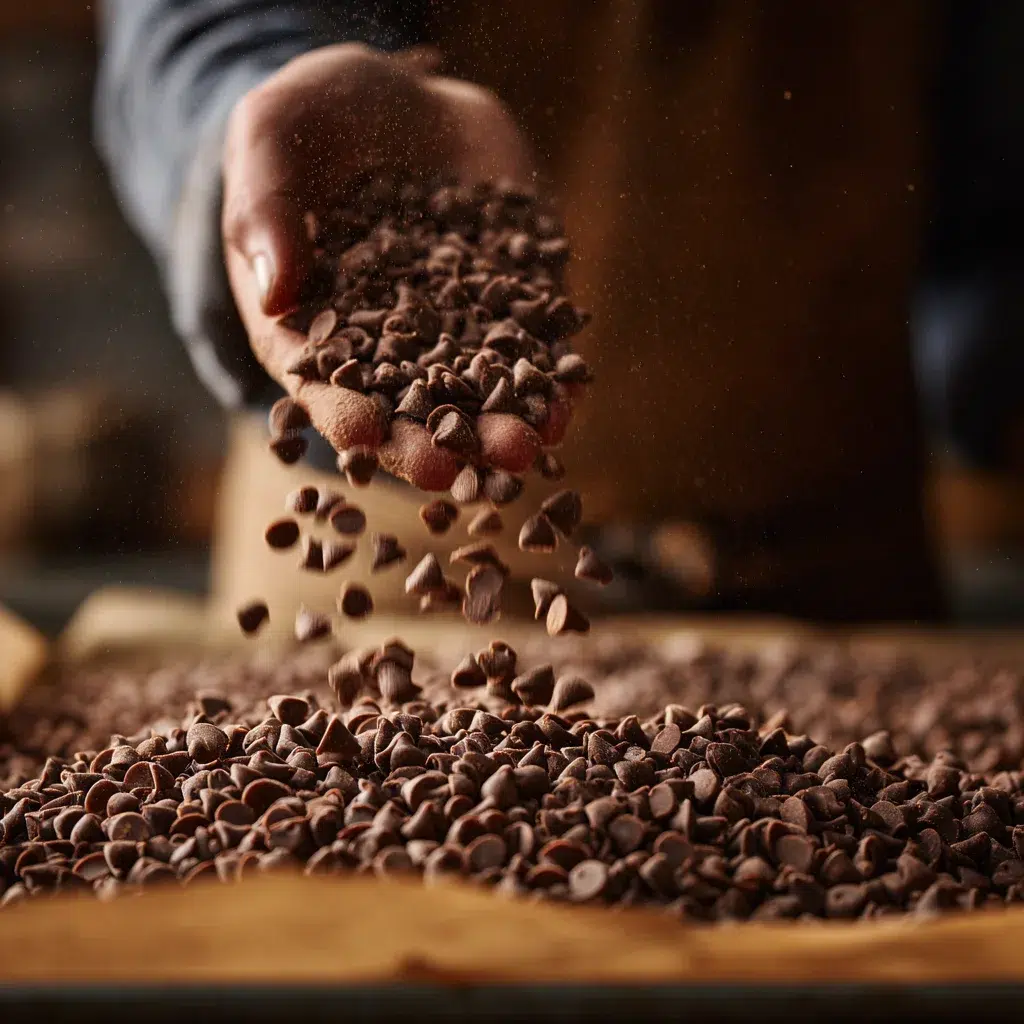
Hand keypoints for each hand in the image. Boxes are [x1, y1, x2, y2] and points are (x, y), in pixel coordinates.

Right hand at [223, 44, 571, 489]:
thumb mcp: (269, 138)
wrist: (393, 98)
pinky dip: (546, 372)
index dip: (344, 413)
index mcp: (315, 322)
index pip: (325, 382)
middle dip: (433, 441)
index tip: (367, 440)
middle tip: (457, 475)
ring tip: (525, 448)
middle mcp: (388, 338)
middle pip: (407, 405)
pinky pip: (530, 338)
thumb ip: (264, 209)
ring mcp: (456, 319)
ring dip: (500, 422)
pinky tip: (565, 398)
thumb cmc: (308, 122)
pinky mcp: (512, 291)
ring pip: (477, 385)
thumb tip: (276, 293)